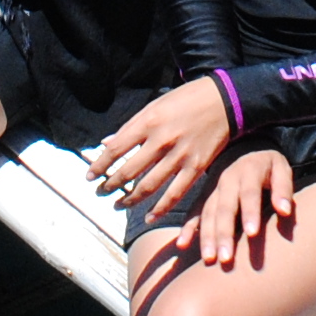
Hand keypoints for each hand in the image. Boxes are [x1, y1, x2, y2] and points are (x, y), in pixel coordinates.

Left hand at [88, 78, 231, 218]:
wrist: (226, 100)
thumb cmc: (187, 99)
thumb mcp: (155, 105)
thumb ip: (131, 126)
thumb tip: (106, 143)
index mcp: (148, 122)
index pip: (116, 149)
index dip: (100, 165)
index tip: (89, 176)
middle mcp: (162, 140)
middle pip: (129, 171)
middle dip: (110, 185)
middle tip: (100, 193)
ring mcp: (180, 155)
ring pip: (148, 185)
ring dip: (130, 199)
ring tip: (118, 205)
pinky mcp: (197, 166)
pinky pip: (176, 193)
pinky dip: (161, 208)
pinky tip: (149, 216)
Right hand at [176, 149, 295, 267]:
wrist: (246, 148)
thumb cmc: (269, 166)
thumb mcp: (282, 169)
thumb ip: (283, 189)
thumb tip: (286, 211)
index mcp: (248, 171)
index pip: (249, 193)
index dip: (250, 213)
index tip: (252, 234)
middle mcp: (227, 180)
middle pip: (225, 208)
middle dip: (224, 233)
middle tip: (227, 258)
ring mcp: (214, 190)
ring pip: (208, 213)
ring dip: (207, 237)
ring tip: (210, 259)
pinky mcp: (205, 197)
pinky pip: (194, 213)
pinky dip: (187, 228)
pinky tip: (182, 245)